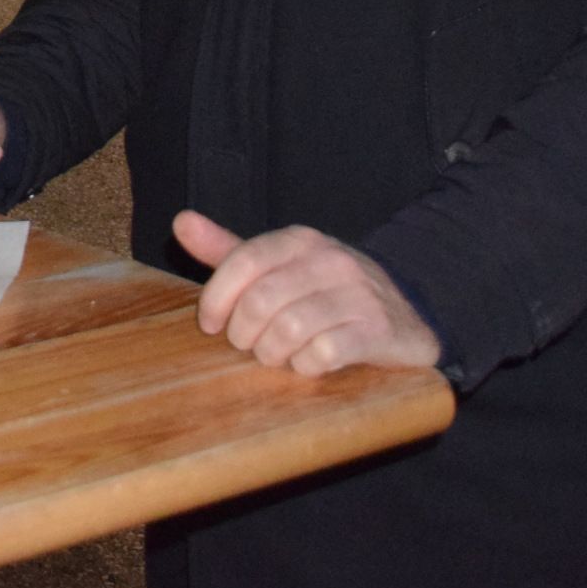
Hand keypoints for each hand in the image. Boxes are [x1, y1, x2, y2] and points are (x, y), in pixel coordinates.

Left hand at [175, 212, 440, 375]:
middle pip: (261, 300)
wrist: (406, 311)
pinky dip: (306, 366)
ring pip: (290, 329)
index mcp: (300, 240)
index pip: (243, 262)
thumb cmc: (324, 291)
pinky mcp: (379, 331)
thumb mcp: (279, 266)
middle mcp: (331, 260)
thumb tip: (180, 221)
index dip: (217, 298)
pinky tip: (307, 364)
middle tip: (248, 346)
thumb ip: (229, 250)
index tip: (211, 325)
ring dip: (273, 353)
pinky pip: (325, 353)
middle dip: (243, 333)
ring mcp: (359, 295)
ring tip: (276, 356)